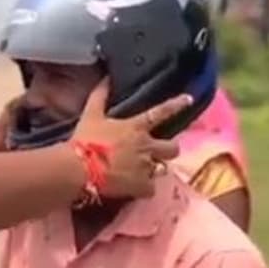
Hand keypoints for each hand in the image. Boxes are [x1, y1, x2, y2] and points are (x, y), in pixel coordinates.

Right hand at [71, 78, 191, 198]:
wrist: (79, 168)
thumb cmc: (85, 140)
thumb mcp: (91, 115)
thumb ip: (100, 96)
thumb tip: (106, 78)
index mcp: (136, 127)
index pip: (160, 112)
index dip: (176, 105)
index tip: (189, 99)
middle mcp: (146, 146)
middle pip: (173, 148)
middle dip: (169, 149)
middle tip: (159, 153)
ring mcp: (146, 167)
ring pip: (163, 169)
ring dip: (154, 170)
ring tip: (143, 173)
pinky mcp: (142, 186)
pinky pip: (151, 189)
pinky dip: (144, 189)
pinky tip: (135, 189)